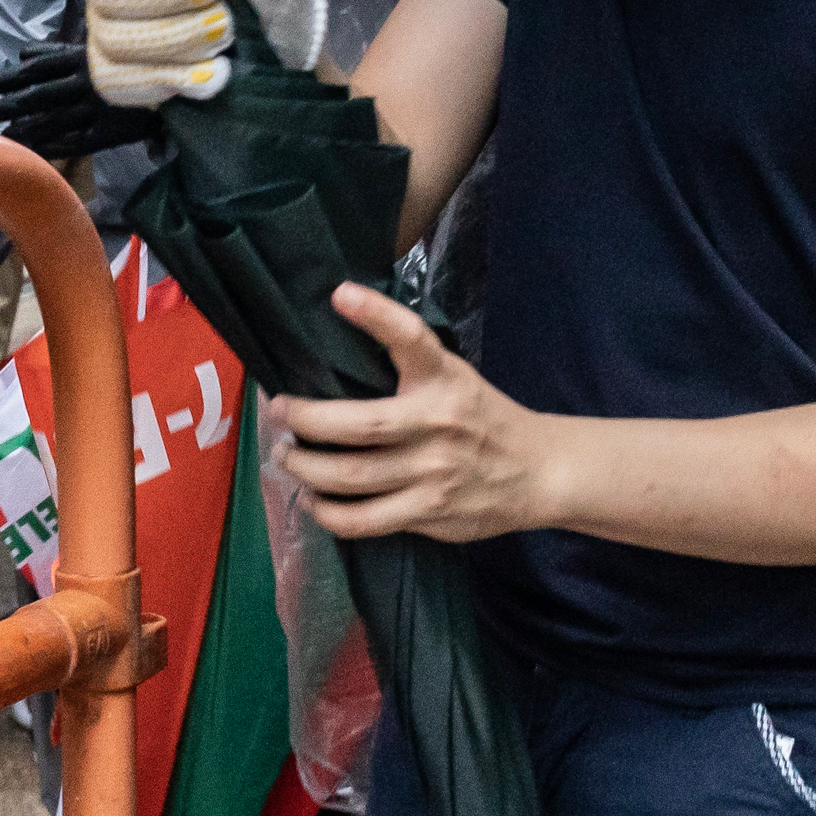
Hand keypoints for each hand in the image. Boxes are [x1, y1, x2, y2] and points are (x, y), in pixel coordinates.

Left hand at [0, 35, 163, 162]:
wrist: (177, 79)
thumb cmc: (135, 57)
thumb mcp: (94, 45)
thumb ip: (57, 49)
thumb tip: (22, 51)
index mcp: (83, 58)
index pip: (39, 67)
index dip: (13, 76)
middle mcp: (85, 83)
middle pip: (41, 94)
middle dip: (14, 102)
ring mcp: (96, 109)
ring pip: (54, 120)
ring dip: (28, 127)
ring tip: (6, 134)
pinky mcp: (109, 131)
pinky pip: (76, 141)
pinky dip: (54, 146)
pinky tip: (36, 151)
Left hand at [270, 283, 551, 542]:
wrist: (537, 471)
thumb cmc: (481, 417)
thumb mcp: (455, 376)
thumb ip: (412, 364)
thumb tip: (344, 338)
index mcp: (445, 379)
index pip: (412, 338)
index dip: (376, 314)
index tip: (340, 295)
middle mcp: (438, 424)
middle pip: (360, 425)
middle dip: (306, 419)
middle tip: (278, 412)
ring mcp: (433, 473)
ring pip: (351, 477)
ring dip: (306, 468)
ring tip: (286, 456)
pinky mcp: (429, 512)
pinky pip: (364, 520)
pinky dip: (328, 513)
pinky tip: (314, 501)